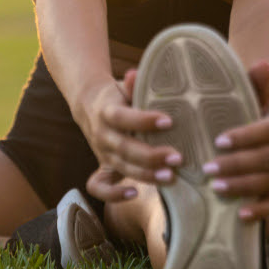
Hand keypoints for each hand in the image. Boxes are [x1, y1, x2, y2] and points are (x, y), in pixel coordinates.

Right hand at [80, 69, 183, 200]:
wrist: (90, 106)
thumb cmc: (119, 96)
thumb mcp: (124, 86)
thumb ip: (132, 84)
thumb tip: (135, 74)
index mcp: (106, 111)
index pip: (122, 118)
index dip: (144, 120)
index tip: (169, 121)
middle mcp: (102, 134)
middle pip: (123, 148)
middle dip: (151, 156)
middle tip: (178, 158)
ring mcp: (102, 153)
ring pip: (121, 167)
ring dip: (146, 175)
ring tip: (171, 176)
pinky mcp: (103, 167)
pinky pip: (99, 186)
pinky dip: (113, 195)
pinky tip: (134, 194)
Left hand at [202, 61, 268, 222]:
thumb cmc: (256, 108)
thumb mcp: (256, 94)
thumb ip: (257, 83)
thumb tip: (262, 64)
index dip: (247, 136)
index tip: (218, 140)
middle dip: (239, 164)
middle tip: (208, 168)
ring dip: (244, 186)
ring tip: (215, 187)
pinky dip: (260, 211)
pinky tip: (239, 215)